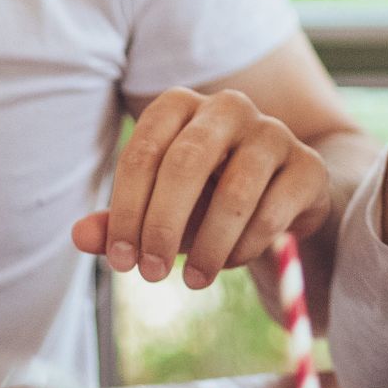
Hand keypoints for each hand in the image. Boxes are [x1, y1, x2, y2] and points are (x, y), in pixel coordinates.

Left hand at [71, 87, 331, 288]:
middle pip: (187, 162)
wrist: (279, 196)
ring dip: (208, 245)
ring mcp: (274, 133)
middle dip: (163, 225)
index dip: (125, 211)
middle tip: (151, 274)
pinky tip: (230, 262)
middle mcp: (229, 107)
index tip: (121, 262)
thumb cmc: (205, 197)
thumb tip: (80, 235)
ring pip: (235, 190)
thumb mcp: (158, 208)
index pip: (143, 152)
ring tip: (195, 281)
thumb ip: (119, 219)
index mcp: (181, 106)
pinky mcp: (308, 166)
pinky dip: (246, 247)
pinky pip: (272, 212)